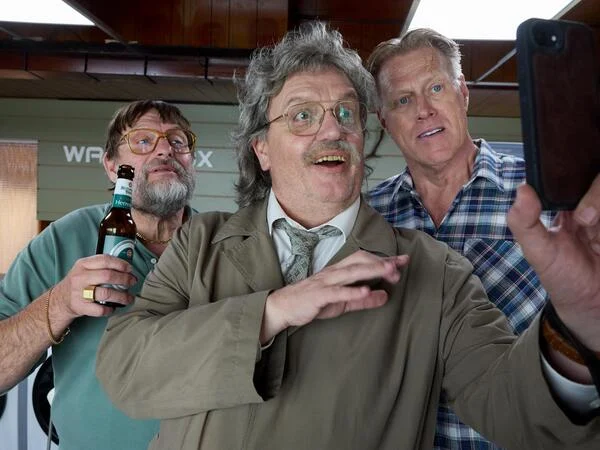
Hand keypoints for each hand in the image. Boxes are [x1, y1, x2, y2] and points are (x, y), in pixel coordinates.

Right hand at [50, 254, 137, 320]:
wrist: (60, 300)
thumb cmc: (78, 282)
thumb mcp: (85, 268)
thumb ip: (101, 265)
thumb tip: (125, 267)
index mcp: (83, 265)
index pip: (105, 260)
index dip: (120, 264)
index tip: (130, 269)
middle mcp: (80, 277)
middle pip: (107, 276)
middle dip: (124, 279)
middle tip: (132, 282)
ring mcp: (79, 293)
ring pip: (106, 293)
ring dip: (122, 296)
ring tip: (129, 298)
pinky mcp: (80, 307)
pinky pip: (100, 309)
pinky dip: (110, 309)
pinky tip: (114, 307)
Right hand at [260, 251, 408, 342]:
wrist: (283, 307)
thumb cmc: (313, 303)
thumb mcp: (342, 303)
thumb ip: (363, 300)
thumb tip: (386, 296)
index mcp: (339, 272)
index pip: (364, 260)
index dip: (384, 259)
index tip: (403, 260)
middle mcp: (334, 272)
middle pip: (360, 261)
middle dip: (380, 263)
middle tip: (399, 267)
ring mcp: (326, 282)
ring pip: (351, 272)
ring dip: (371, 270)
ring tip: (389, 271)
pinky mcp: (318, 295)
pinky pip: (337, 292)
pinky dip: (352, 291)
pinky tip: (365, 291)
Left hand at [507, 175, 599, 350]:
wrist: (593, 306)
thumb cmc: (562, 276)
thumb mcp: (538, 252)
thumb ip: (524, 223)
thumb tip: (521, 189)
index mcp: (569, 203)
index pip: (575, 171)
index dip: (575, 169)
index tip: (571, 192)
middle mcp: (594, 202)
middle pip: (597, 178)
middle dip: (595, 194)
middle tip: (585, 221)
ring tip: (596, 238)